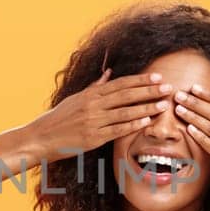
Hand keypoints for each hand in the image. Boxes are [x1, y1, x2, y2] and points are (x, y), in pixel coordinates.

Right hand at [24, 70, 171, 162]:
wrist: (42, 137)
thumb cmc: (60, 117)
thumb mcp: (76, 98)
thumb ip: (95, 86)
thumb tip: (109, 72)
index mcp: (91, 95)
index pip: (121, 84)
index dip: (140, 80)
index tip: (156, 77)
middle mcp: (93, 106)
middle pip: (126, 95)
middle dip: (149, 91)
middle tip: (167, 88)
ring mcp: (94, 122)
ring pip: (125, 112)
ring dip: (146, 108)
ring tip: (163, 105)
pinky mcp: (93, 138)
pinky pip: (117, 130)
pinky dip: (132, 125)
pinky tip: (146, 122)